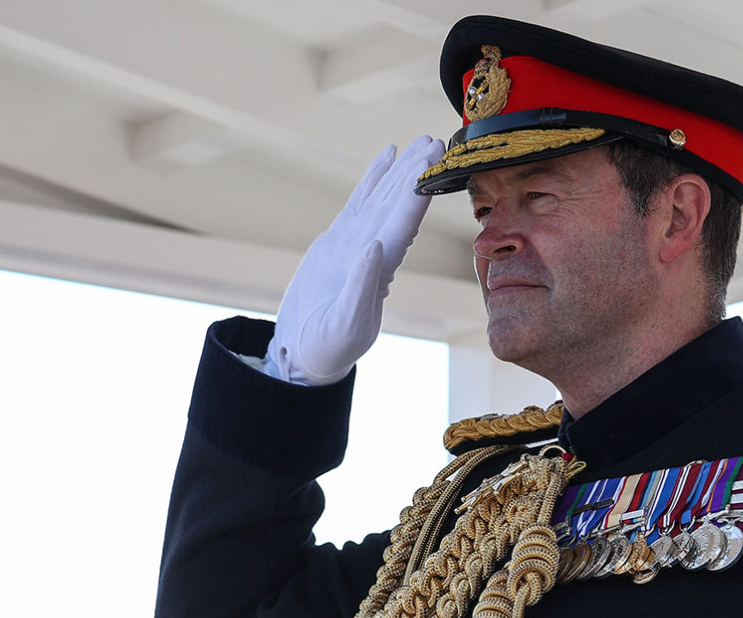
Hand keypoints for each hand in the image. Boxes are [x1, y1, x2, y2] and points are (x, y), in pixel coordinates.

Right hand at [264, 135, 444, 384]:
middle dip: (418, 173)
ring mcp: (358, 241)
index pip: (405, 222)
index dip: (418, 191)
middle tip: (437, 140)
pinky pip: (361, 201)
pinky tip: (388, 156)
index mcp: (380, 269)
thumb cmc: (328, 346)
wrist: (306, 352)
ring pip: (385, 196)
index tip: (433, 163)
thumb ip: (361, 287)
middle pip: (401, 203)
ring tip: (421, 141)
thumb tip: (375, 246)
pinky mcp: (340, 239)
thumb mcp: (345, 323)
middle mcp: (376, 250)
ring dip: (403, 170)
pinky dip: (374, 178)